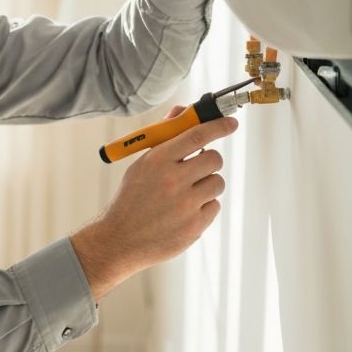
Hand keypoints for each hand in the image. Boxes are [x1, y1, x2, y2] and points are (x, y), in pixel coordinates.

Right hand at [70, 110, 237, 300]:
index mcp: (158, 160)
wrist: (120, 240)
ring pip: (217, 182)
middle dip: (209, 161)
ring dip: (207, 185)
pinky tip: (184, 213)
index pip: (197, 135)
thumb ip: (165, 138)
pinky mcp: (195, 226)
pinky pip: (214, 206)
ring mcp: (185, 205)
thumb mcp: (141, 165)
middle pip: (214, 158)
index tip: (231, 123)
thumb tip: (182, 112)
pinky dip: (203, 207)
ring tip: (186, 195)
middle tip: (198, 168)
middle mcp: (173, 180)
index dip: (218, 126)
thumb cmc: (131, 199)